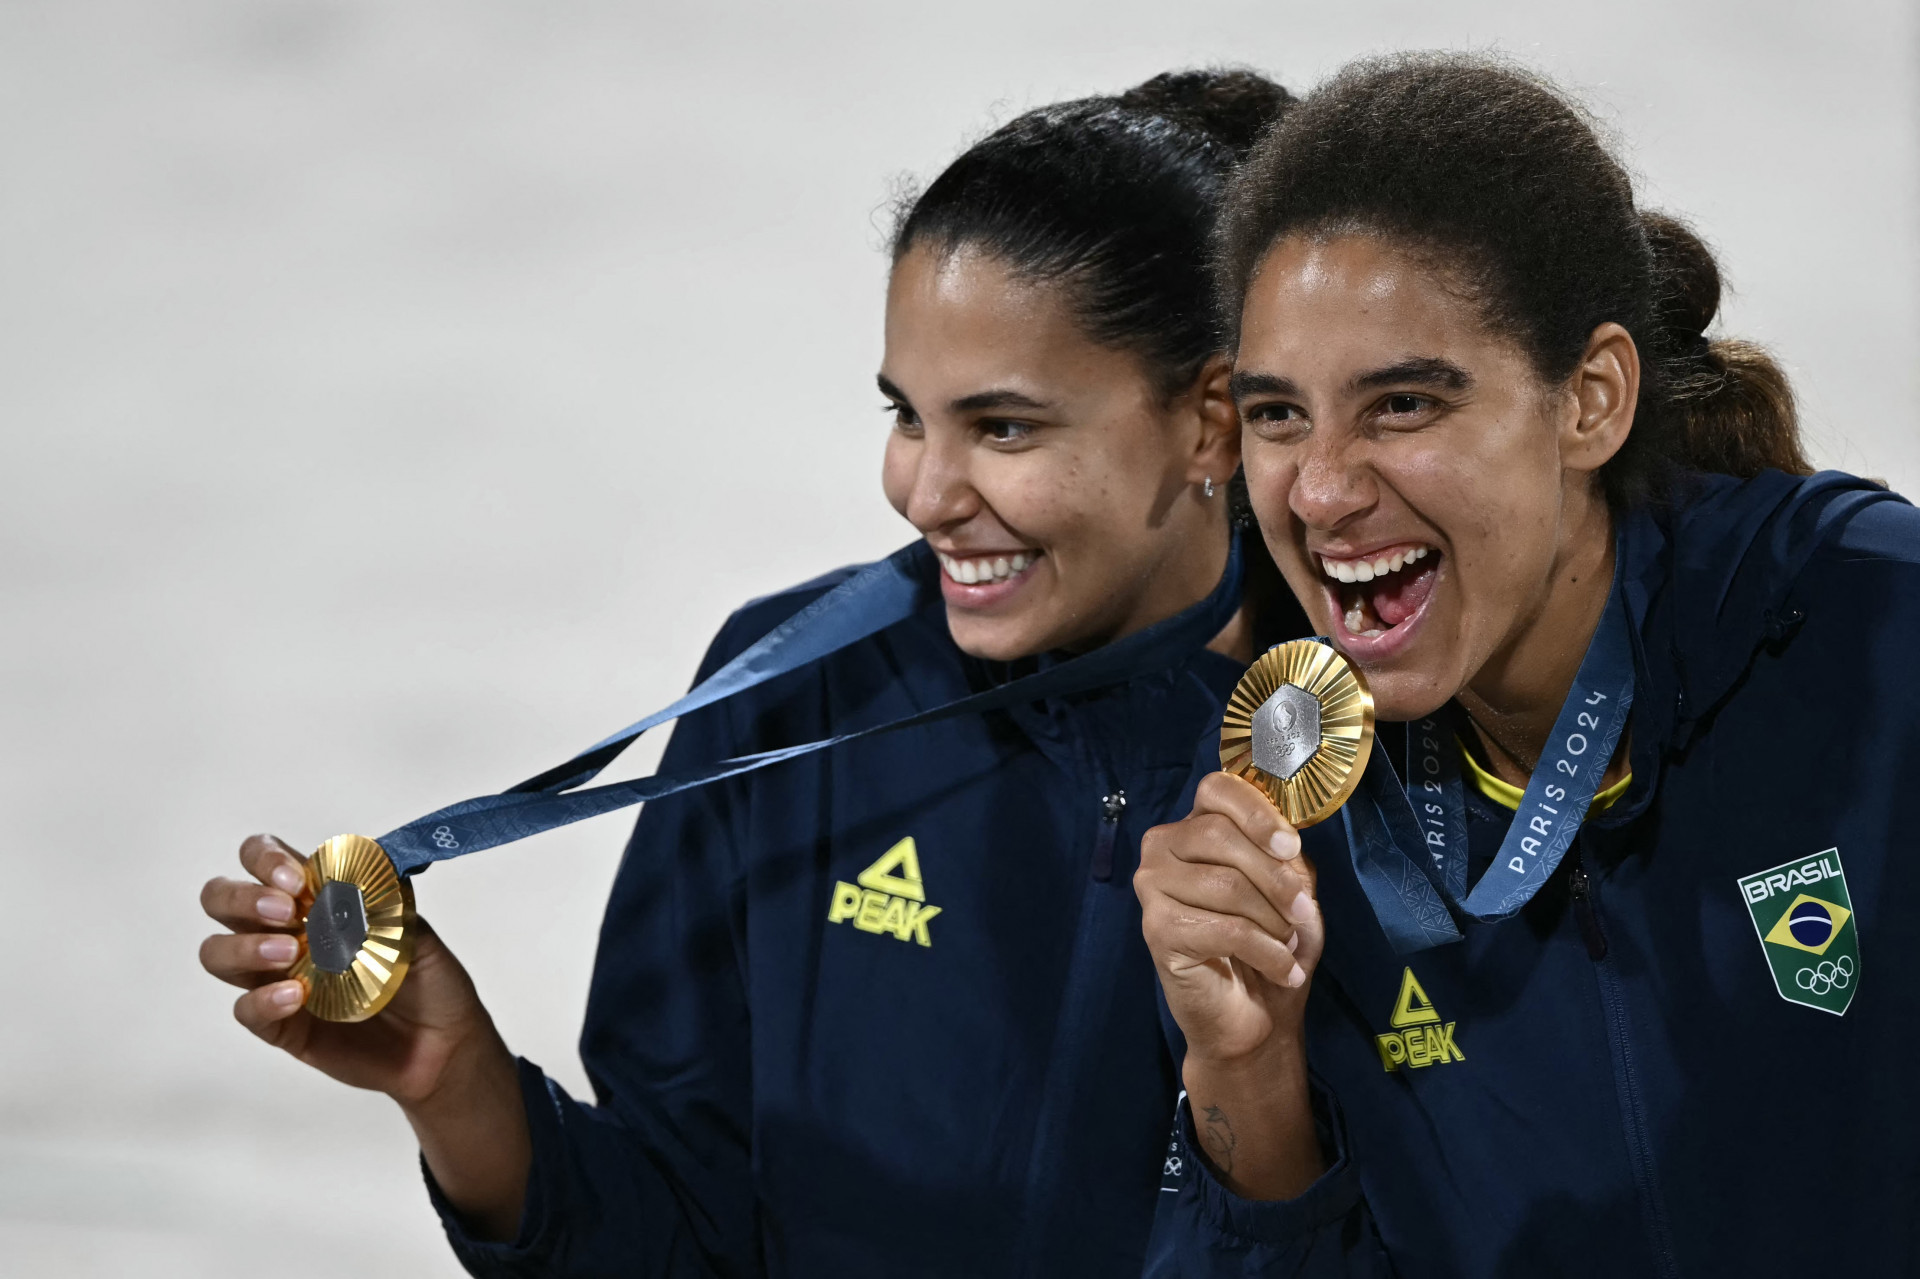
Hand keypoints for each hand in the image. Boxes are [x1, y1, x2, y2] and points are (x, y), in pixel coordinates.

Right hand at [198, 834, 497, 1106]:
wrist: (445, 1048)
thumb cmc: (432, 984)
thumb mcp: (420, 934)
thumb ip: (386, 906)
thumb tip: (356, 879)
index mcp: (317, 899)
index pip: (265, 859)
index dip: (266, 858)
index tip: (296, 879)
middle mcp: (287, 932)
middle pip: (223, 900)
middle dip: (242, 897)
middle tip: (286, 911)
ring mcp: (278, 978)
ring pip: (219, 953)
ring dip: (244, 946)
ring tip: (290, 952)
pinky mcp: (281, 1025)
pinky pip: (246, 1009)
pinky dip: (262, 999)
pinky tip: (295, 996)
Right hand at [1135, 771, 1323, 1066]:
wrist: (1252, 1016)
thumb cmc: (1271, 944)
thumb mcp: (1290, 891)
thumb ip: (1284, 858)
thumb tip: (1285, 844)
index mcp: (1195, 826)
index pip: (1216, 789)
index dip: (1256, 812)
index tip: (1290, 848)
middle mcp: (1163, 847)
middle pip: (1221, 835)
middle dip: (1275, 877)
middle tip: (1304, 913)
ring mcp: (1152, 886)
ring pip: (1226, 884)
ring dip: (1274, 920)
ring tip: (1290, 945)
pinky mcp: (1156, 929)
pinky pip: (1224, 929)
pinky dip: (1267, 952)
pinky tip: (1283, 970)